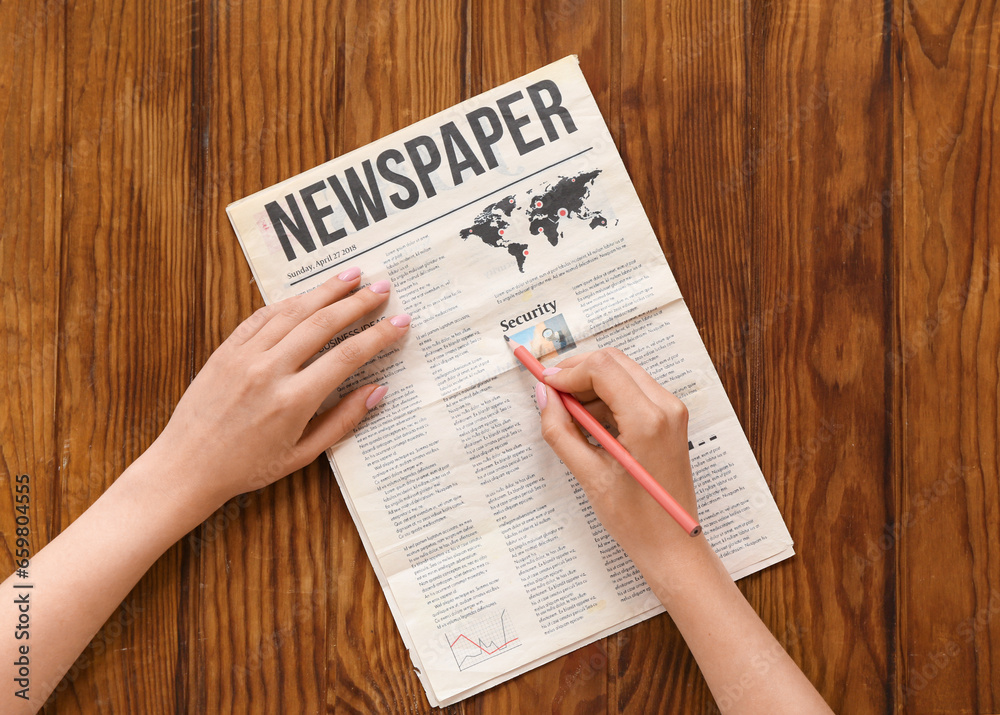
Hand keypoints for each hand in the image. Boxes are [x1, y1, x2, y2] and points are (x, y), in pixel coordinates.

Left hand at [145, 270, 409, 510]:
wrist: (186, 466)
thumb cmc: (247, 467)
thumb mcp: (302, 455)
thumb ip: (343, 421)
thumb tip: (377, 391)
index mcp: (293, 402)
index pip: (347, 357)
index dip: (378, 335)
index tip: (399, 321)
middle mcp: (269, 371)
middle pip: (323, 323)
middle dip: (357, 302)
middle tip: (382, 286)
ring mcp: (244, 356)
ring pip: (293, 311)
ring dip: (325, 290)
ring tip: (351, 275)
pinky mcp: (226, 350)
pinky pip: (261, 316)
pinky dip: (288, 302)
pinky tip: (307, 294)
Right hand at [536, 348, 709, 570]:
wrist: (672, 544)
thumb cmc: (634, 518)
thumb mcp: (588, 475)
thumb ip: (560, 430)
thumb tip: (543, 396)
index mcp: (647, 420)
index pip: (602, 368)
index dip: (567, 372)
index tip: (544, 386)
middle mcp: (666, 406)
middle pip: (614, 362)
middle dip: (578, 371)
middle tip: (551, 393)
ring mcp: (672, 411)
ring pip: (623, 373)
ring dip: (591, 385)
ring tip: (569, 416)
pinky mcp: (670, 418)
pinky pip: (633, 391)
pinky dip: (607, 397)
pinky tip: (591, 424)